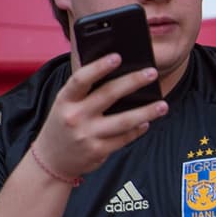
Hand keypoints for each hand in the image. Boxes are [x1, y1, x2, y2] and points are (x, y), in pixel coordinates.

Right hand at [33, 54, 167, 180]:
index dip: (99, 67)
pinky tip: (148, 122)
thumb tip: (115, 74)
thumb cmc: (63, 125)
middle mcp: (74, 116)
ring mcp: (87, 135)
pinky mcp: (98, 151)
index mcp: (65, 100)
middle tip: (152, 72)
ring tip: (163, 105)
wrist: (52, 160)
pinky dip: (138, 130)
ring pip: (123, 121)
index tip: (117, 57)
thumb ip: (83, 92)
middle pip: (109, 95)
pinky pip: (124, 138)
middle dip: (133, 82)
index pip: (81, 79)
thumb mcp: (65, 105)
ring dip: (146, 112)